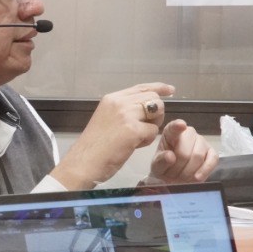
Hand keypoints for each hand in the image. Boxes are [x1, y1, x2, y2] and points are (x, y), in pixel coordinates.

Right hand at [50, 83, 174, 189]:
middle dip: (156, 114)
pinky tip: (133, 146)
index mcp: (111, 99)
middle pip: (153, 99)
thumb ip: (123, 111)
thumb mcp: (106, 119)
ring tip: (137, 138)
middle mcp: (119, 103)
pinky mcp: (132, 130)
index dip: (158, 88)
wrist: (83, 163)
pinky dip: (147, 141)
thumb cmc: (94, 148)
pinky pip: (153, 131)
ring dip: (153, 126)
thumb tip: (144, 108)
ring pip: (157, 112)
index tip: (169, 90)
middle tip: (145, 129)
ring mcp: (126, 115)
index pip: (141, 88)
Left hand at [147, 119, 217, 184]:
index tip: (181, 125)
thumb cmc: (164, 166)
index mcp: (171, 132)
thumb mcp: (157, 165)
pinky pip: (212, 160)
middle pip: (185, 152)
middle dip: (178, 168)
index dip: (178, 126)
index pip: (174, 127)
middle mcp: (188, 133)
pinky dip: (204, 171)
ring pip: (198, 157)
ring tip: (181, 178)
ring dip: (188, 172)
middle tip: (172, 177)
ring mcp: (202, 141)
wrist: (174, 176)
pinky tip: (197, 178)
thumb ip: (161, 161)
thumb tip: (170, 157)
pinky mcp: (212, 153)